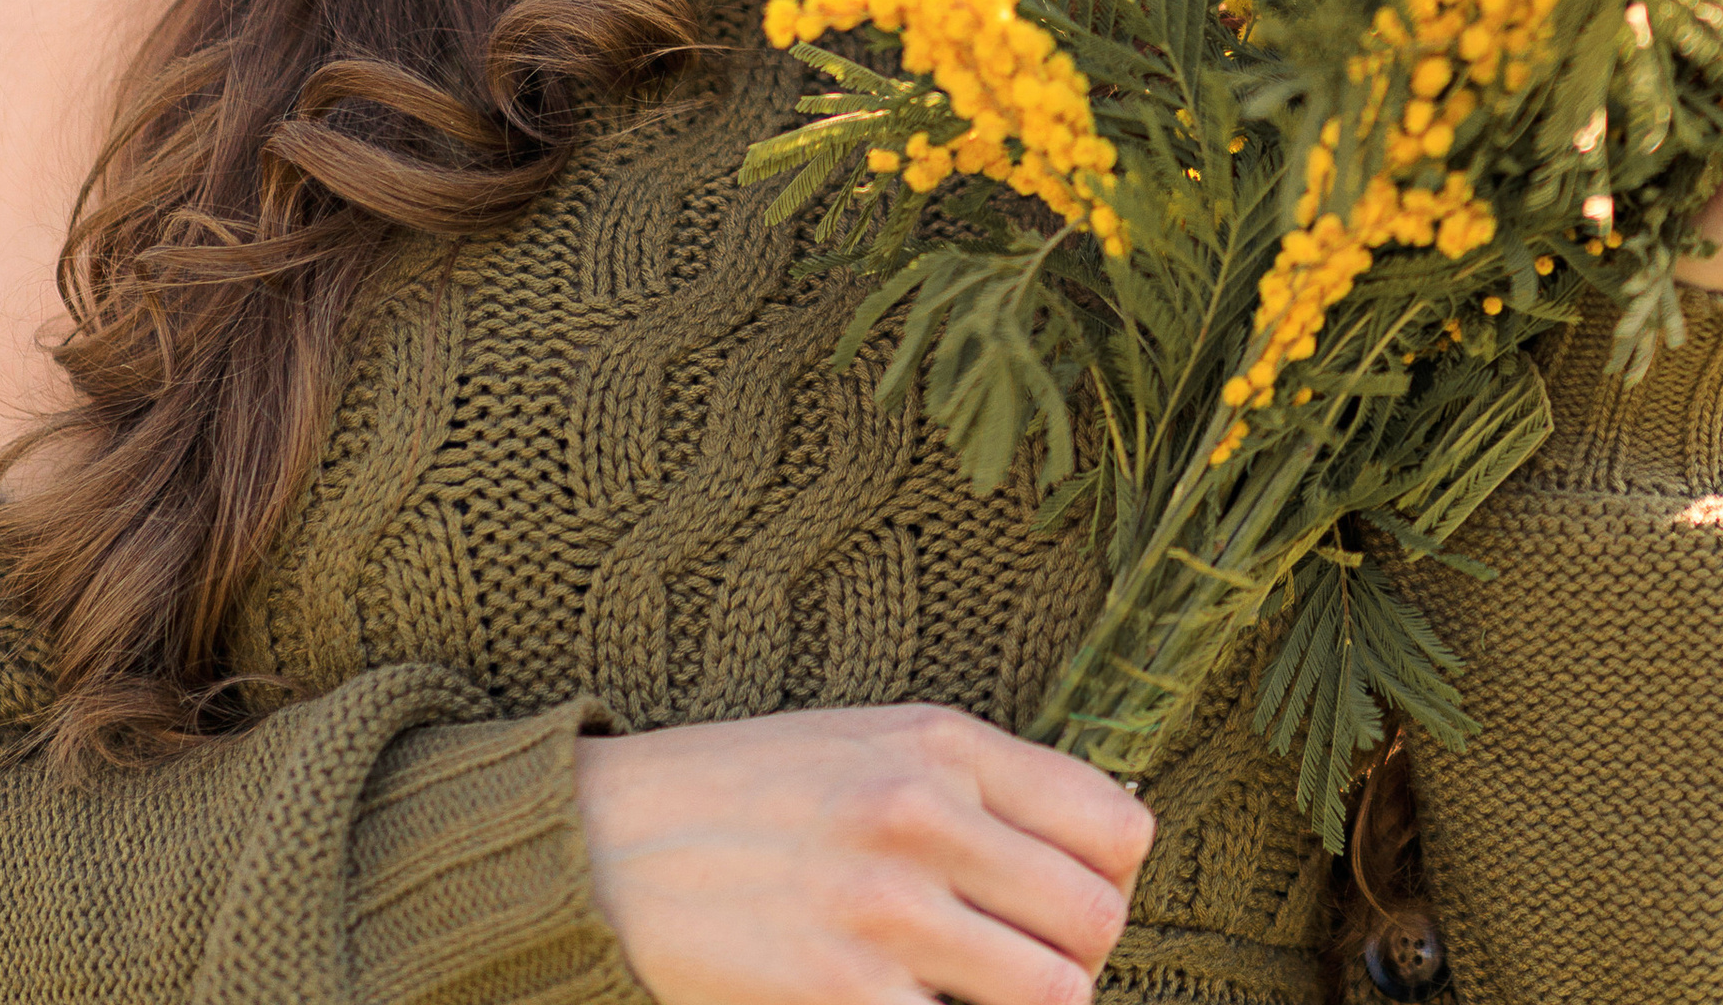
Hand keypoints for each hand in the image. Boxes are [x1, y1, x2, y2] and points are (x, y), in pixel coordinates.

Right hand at [573, 703, 1152, 1004]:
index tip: (1058, 900)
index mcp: (943, 744)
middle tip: (1010, 963)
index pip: (1118, 827)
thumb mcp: (871, 743)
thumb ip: (978, 787)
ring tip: (961, 992)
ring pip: (1058, 998)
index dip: (1106, 879)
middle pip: (1098, 922)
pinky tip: (899, 1004)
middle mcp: (928, 815)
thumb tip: (1098, 854)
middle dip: (1070, 958)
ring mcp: (891, 911)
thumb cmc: (748, 791)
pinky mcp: (848, 996)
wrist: (604, 838)